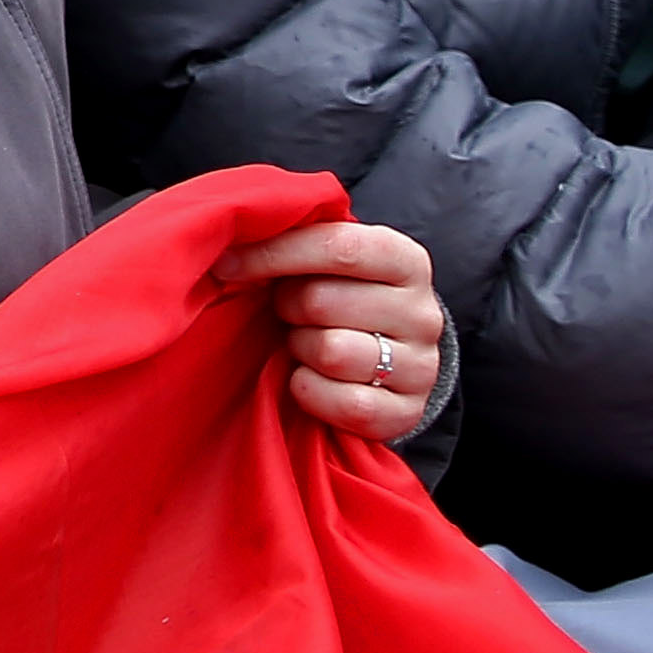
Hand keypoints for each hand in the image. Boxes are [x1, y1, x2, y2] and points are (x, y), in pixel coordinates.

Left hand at [222, 216, 444, 445]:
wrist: (387, 360)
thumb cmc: (340, 298)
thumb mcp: (326, 261)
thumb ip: (294, 241)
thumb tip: (231, 239)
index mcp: (405, 260)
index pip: (338, 246)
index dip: (273, 253)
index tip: (229, 264)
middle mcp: (423, 313)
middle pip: (322, 301)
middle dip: (287, 307)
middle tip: (286, 312)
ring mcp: (422, 366)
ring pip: (332, 353)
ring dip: (300, 350)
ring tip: (303, 343)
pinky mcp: (407, 413)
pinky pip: (346, 404)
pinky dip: (312, 393)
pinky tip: (309, 379)